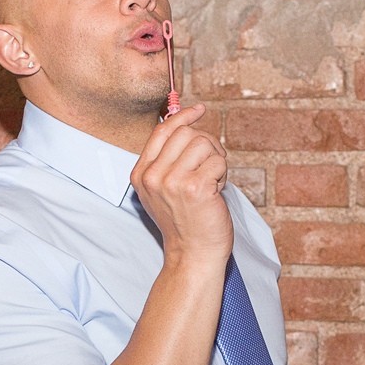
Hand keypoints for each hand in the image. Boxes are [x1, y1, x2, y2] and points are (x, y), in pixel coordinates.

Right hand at [130, 103, 231, 270]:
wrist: (193, 254)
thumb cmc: (184, 221)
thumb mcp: (162, 190)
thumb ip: (166, 160)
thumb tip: (185, 123)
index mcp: (141, 174)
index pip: (162, 131)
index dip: (183, 117)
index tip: (199, 110)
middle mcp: (153, 176)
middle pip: (185, 133)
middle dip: (206, 143)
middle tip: (212, 163)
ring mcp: (173, 182)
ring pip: (204, 144)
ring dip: (216, 159)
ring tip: (213, 180)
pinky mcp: (196, 188)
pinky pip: (219, 161)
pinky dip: (223, 174)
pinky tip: (217, 191)